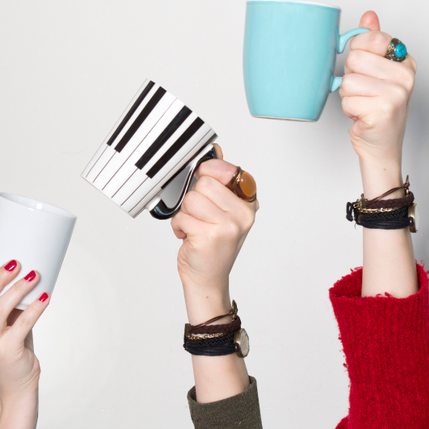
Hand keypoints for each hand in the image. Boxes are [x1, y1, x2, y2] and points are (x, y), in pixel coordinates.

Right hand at [0, 259, 48, 428]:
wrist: (16, 382)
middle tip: (15, 264)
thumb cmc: (10, 347)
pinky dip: (35, 307)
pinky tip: (45, 297)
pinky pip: (23, 323)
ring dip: (18, 288)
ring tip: (33, 275)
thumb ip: (1, 303)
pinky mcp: (7, 351)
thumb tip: (19, 272)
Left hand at [172, 146, 257, 305]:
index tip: (205, 186)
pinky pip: (182, 216)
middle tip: (200, 214)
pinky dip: (179, 226)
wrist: (208, 278)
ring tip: (195, 226)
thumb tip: (215, 150)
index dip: (208, 174)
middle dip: (194, 198)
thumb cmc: (212, 243)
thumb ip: (219, 180)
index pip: (226, 169)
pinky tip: (190, 236)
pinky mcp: (211, 236)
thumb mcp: (222, 209)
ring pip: (192, 198)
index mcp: (248, 201)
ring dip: (186, 213)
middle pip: (205, 182)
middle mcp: (243, 213)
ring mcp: (229, 225)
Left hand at [339, 10, 416, 172]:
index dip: (358, 52)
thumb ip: (373, 42)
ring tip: (363, 104)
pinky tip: (362, 116)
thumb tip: (369, 15)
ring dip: (348, 96)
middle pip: (355, 59)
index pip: (370, 38)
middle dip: (350, 76)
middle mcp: (406, 76)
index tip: (365, 67)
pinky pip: (347, 100)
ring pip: (348, 81)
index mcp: (406, 61)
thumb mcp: (378, 72)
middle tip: (364, 91)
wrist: (382, 146)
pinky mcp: (383, 110)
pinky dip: (349, 110)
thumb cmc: (378, 108)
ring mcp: (397, 94)